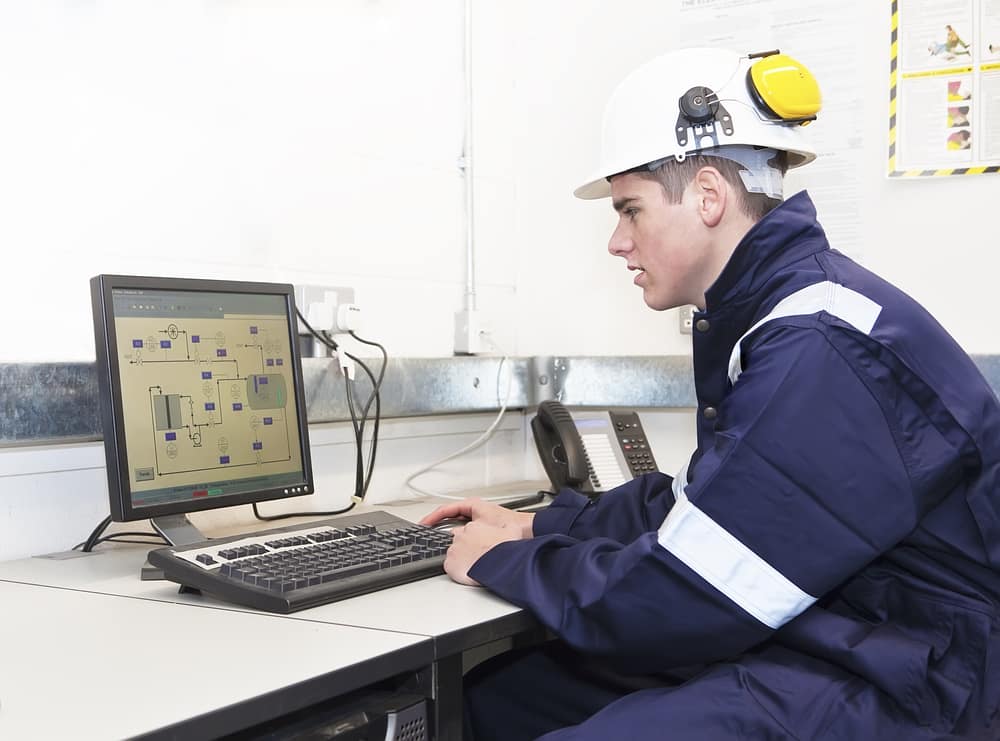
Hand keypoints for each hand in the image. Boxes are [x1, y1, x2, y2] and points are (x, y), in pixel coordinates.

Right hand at [419, 498, 534, 539]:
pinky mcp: (483, 528)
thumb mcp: (482, 526)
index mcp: (472, 505)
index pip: (445, 509)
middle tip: (424, 533)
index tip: (422, 525)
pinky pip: (464, 532)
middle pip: (448, 517)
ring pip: (456, 525)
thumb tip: (451, 536)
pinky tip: (455, 546)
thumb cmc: (512, 525)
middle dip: (436, 525)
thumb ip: (464, 531)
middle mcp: (474, 510)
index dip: (431, 518)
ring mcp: (478, 519)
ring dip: (446, 532)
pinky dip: (457, 537)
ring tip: (435, 540)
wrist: (529, 531)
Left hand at [443, 519, 522, 585]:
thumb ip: (509, 526)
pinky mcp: (449, 564)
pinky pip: (450, 567)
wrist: (499, 565)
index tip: (480, 546)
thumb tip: (512, 526)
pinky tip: (467, 573)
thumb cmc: (505, 550)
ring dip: (461, 560)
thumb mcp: (513, 531)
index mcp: (474, 527)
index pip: (468, 531)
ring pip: (454, 554)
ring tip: (473, 566)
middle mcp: (461, 536)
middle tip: (477, 557)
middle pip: (459, 542)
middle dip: (467, 549)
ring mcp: (454, 550)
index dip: (475, 540)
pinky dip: (456, 570)